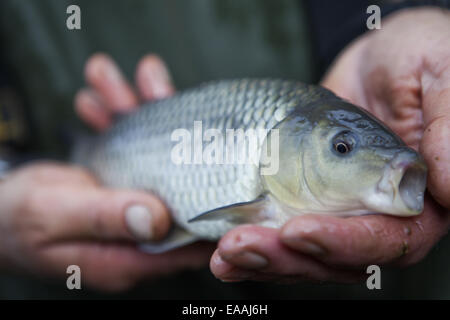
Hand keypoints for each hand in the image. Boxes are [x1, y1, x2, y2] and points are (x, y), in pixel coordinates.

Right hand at [0, 54, 212, 290]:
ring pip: (150, 152)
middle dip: (166, 124)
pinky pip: (128, 146)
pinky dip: (115, 116)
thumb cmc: (12, 221)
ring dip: (134, 108)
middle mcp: (138, 231)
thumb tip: (158, 219)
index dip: (211, 200)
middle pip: (175, 179)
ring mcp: (130, 204)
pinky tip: (101, 93)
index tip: (219, 152)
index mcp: (128, 255)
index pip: (189, 237)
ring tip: (116, 75)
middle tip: (150, 80)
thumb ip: (104, 217)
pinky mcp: (119, 183)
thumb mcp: (52, 216)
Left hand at [210, 8, 449, 282]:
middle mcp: (378, 213)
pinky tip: (221, 247)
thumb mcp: (437, 73)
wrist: (374, 60)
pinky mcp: (307, 202)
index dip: (347, 241)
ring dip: (263, 256)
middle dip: (289, 256)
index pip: (391, 238)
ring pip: (304, 253)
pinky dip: (253, 241)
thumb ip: (448, 127)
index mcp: (418, 193)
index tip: (300, 229)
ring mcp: (339, 211)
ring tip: (224, 252)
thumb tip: (447, 187)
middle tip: (242, 245)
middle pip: (338, 257)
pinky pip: (281, 232)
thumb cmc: (416, 57)